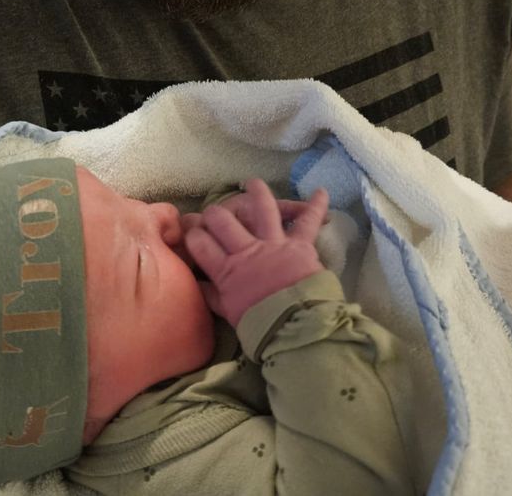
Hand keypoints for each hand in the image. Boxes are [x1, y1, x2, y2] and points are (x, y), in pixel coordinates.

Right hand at [184, 179, 328, 326]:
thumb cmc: (261, 326)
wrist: (295, 329)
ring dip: (257, 193)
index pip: (200, 243)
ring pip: (262, 209)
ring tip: (252, 183)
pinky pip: (307, 222)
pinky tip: (321, 192)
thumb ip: (212, 296)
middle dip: (213, 213)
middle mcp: (246, 251)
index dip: (192, 234)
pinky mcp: (300, 245)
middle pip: (222, 220)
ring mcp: (273, 244)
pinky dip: (316, 207)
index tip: (190, 231)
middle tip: (213, 213)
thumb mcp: (229, 314)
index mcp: (226, 271)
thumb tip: (195, 284)